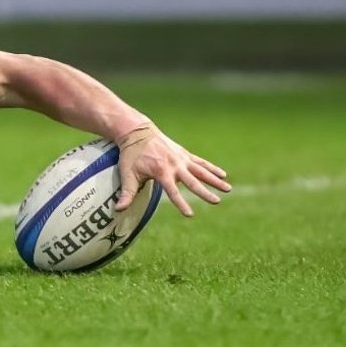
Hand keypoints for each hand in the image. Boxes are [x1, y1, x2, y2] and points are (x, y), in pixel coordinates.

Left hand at [115, 123, 231, 216]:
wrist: (137, 132)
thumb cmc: (131, 155)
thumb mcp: (127, 173)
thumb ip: (126, 193)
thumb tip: (118, 209)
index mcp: (161, 172)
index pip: (173, 192)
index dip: (181, 204)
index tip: (190, 215)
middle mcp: (174, 165)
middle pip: (193, 182)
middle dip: (204, 192)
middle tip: (216, 201)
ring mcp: (181, 158)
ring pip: (201, 171)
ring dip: (214, 180)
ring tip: (228, 188)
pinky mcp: (184, 154)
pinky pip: (200, 162)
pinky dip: (211, 168)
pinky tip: (223, 174)